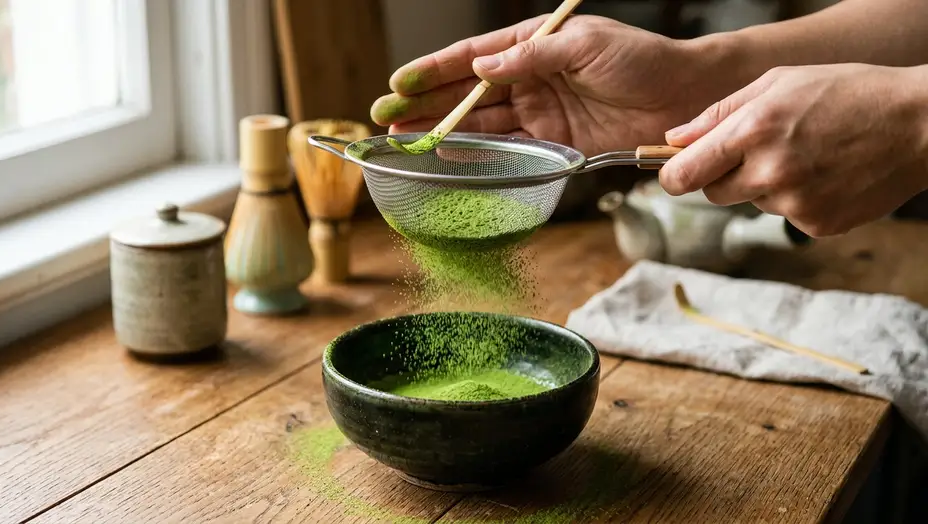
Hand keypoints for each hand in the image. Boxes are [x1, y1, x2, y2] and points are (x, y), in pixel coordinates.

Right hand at [370, 14, 743, 156]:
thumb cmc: (642, 59)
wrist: (684, 99)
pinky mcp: (553, 143)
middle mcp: (530, 78)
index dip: (433, 70)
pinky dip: (478, 155)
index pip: (473, 57)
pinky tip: (449, 157)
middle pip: (466, 93)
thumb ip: (532, 56)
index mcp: (533, 45)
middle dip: (424, 104)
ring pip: (480, 124)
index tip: (398, 83)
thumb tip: (483, 65)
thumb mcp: (585, 45)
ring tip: (405, 140)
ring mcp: (539, 113)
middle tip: (386, 117)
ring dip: (442, 131)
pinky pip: (508, 150)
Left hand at [661, 64, 927, 236]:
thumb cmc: (848, 93)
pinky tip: (824, 174)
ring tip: (805, 155)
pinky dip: (797, 200)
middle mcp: (770, 172)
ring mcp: (795, 203)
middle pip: (713, 194)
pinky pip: (786, 216)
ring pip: (753, 203)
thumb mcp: (779, 83)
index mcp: (754, 131)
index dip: (672, 177)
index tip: (674, 174)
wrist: (919, 124)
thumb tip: (674, 140)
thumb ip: (719, 113)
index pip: (684, 175)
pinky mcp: (817, 225)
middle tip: (758, 151)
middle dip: (724, 176)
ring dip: (765, 185)